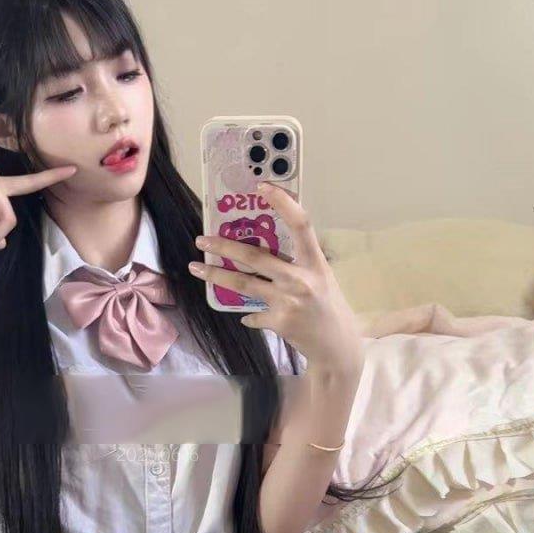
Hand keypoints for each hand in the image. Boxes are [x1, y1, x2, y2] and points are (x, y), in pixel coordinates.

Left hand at [192, 181, 360, 365]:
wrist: (337, 345)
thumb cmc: (328, 305)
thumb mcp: (321, 277)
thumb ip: (298, 261)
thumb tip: (263, 245)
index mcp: (315, 262)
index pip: (301, 225)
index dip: (283, 203)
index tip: (263, 186)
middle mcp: (302, 279)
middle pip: (256, 257)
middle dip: (224, 246)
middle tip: (202, 239)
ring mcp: (289, 302)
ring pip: (244, 284)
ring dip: (216, 275)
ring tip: (196, 267)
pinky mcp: (280, 323)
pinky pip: (253, 314)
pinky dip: (248, 314)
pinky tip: (246, 314)